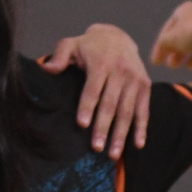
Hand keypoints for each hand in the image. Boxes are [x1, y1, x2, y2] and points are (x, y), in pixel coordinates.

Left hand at [41, 23, 152, 157]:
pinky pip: (144, 110)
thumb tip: (46, 69)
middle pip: (111, 104)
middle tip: (97, 148)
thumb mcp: (71, 44)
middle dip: (104, 127)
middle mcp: (120, 72)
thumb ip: (59, 55)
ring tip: (113, 154)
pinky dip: (142, 128)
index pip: (93, 89)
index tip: (82, 124)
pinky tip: (138, 144)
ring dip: (121, 134)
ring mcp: (135, 80)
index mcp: (101, 63)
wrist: (118, 36)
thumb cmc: (89, 46)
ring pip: (128, 111)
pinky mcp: (145, 86)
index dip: (87, 106)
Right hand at [150, 1, 191, 70]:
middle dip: (177, 51)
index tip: (157, 62)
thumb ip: (163, 46)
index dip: (161, 46)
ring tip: (188, 67)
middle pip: (185, 33)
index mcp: (185, 8)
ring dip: (191, 54)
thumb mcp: (171, 40)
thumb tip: (159, 55)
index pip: (169, 28)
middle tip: (172, 66)